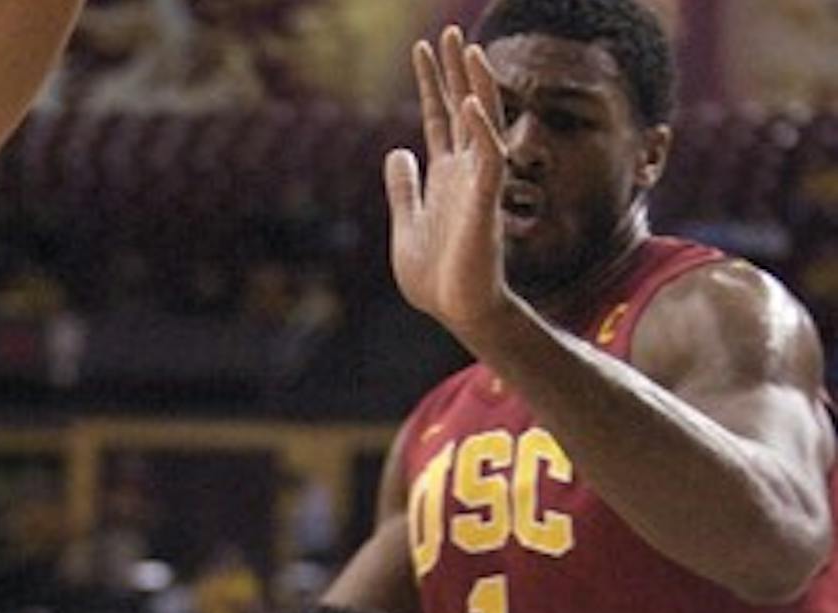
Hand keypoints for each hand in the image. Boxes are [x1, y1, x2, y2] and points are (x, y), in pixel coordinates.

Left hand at [386, 26, 517, 345]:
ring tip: (467, 48)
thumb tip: (396, 151)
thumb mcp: (406, 224)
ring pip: (481, 122)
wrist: (454, 310)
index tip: (421, 47)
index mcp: (444, 175)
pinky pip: (489, 158)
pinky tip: (472, 103)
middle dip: (453, 70)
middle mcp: (464, 171)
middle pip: (460, 107)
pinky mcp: (486, 202)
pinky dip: (482, 130)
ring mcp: (477, 183)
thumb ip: (403, 189)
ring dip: (475, 85)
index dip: (430, 83)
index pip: (438, 116)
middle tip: (447, 31)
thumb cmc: (435, 276)